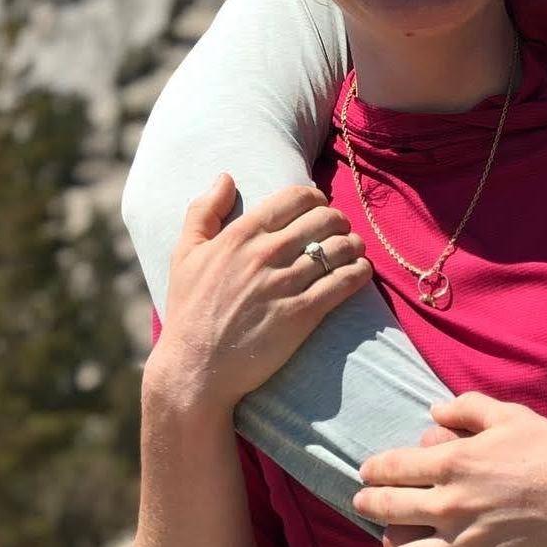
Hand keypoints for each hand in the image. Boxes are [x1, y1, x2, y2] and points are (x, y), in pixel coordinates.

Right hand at [145, 174, 372, 419]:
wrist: (195, 369)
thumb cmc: (189, 311)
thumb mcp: (185, 253)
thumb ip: (203, 210)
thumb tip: (226, 177)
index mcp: (241, 235)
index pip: (294, 198)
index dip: (314, 197)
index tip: (319, 204)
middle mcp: (266, 254)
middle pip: (322, 219)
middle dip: (338, 218)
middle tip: (340, 227)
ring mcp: (285, 284)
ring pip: (337, 249)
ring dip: (353, 244)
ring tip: (355, 248)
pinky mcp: (301, 315)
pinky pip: (342, 283)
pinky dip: (358, 272)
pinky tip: (361, 271)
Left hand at [353, 391, 546, 546]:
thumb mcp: (509, 416)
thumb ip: (467, 409)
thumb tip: (434, 409)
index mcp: (454, 461)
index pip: (396, 466)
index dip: (376, 470)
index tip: (366, 474)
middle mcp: (451, 503)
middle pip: (394, 510)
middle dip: (371, 509)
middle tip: (360, 510)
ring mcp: (468, 544)